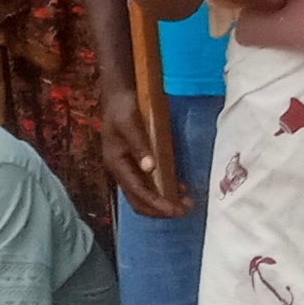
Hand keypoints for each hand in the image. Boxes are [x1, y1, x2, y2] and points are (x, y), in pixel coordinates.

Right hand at [100, 87, 190, 219]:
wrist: (119, 94)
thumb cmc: (123, 106)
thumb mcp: (130, 122)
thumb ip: (140, 144)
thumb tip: (150, 168)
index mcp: (116, 163)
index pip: (137, 192)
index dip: (157, 204)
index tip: (177, 210)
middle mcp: (121, 170)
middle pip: (139, 201)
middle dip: (161, 209)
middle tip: (185, 209)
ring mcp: (129, 168)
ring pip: (145, 195)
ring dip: (164, 202)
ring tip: (187, 201)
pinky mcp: (138, 162)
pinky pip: (150, 184)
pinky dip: (165, 190)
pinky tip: (180, 186)